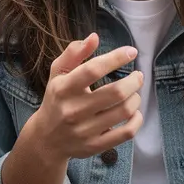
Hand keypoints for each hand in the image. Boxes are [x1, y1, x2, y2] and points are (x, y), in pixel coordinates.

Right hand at [24, 33, 143, 163]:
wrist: (46, 139)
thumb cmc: (56, 99)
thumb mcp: (58, 73)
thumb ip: (74, 53)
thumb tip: (94, 37)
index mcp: (63, 89)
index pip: (93, 70)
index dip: (115, 58)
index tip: (131, 51)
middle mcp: (73, 110)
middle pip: (115, 93)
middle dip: (133, 81)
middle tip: (138, 76)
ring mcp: (85, 130)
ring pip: (124, 111)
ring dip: (136, 98)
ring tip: (134, 92)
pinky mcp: (95, 146)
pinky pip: (126, 133)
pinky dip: (137, 120)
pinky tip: (134, 111)